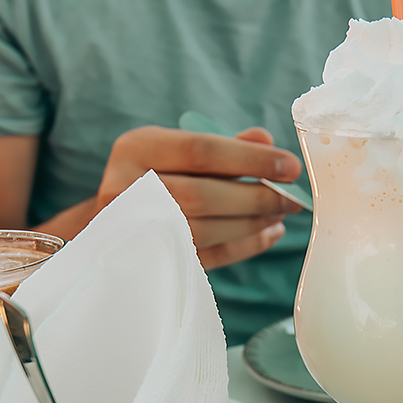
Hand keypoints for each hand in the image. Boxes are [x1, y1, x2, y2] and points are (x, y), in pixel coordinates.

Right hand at [91, 126, 303, 269]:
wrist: (109, 222)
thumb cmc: (154, 177)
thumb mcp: (176, 150)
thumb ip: (221, 146)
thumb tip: (265, 140)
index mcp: (136, 149)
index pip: (200, 151)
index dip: (251, 159)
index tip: (291, 166)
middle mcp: (128, 189)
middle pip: (203, 195)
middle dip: (256, 198)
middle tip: (292, 197)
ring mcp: (136, 231)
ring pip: (206, 230)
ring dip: (253, 224)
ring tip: (280, 213)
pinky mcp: (152, 261)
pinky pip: (208, 258)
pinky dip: (245, 246)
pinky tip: (268, 233)